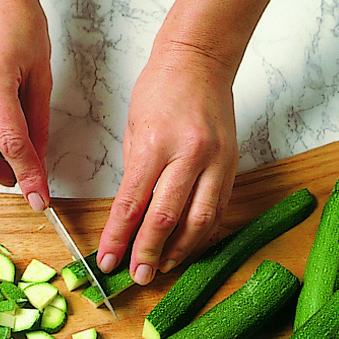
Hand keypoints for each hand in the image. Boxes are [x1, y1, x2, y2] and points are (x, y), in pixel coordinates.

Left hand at [96, 0, 282, 284]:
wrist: (201, 61)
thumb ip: (135, 176)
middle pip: (167, 218)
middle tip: (138, 277)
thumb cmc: (160, 91)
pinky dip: (202, 233)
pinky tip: (188, 246)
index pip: (132, 204)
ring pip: (199, 221)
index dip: (118, 238)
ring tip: (163, 267)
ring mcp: (217, 162)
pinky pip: (217, 210)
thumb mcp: (134, 131)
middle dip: (149, 253)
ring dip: (180, 250)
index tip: (107, 261)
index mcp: (156, 145)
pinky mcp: (232, 166)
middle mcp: (190, 156)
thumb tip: (130, 217)